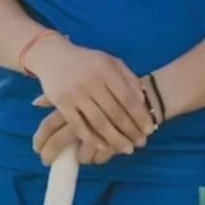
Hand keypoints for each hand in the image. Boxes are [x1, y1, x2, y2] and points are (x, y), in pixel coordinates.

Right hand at [25, 34, 154, 155]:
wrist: (54, 56)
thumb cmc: (88, 61)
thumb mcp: (111, 62)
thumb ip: (128, 78)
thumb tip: (143, 100)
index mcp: (107, 69)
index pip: (128, 97)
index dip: (140, 115)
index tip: (150, 129)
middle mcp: (92, 81)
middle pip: (115, 112)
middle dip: (130, 130)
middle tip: (141, 143)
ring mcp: (75, 93)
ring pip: (98, 122)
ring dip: (114, 138)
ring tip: (126, 149)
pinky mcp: (61, 103)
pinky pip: (79, 125)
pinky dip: (92, 138)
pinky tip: (103, 146)